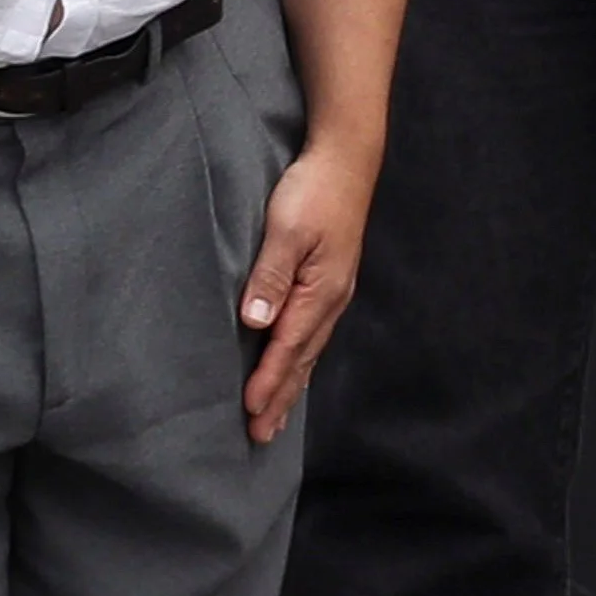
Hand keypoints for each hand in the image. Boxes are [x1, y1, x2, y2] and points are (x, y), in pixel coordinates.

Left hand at [238, 140, 374, 444]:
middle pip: (302, 360)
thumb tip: (255, 323)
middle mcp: (330, 300)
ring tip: (275, 416)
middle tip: (260, 435)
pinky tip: (295, 368)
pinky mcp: (329, 282)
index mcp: (320, 292)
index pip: (288, 348)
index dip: (268, 382)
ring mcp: (332, 292)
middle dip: (280, 398)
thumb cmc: (313, 190)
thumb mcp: (286, 230)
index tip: (249, 412)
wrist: (346, 159)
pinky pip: (312, 334)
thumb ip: (270, 277)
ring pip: (309, 351)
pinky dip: (300, 360)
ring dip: (291, 385)